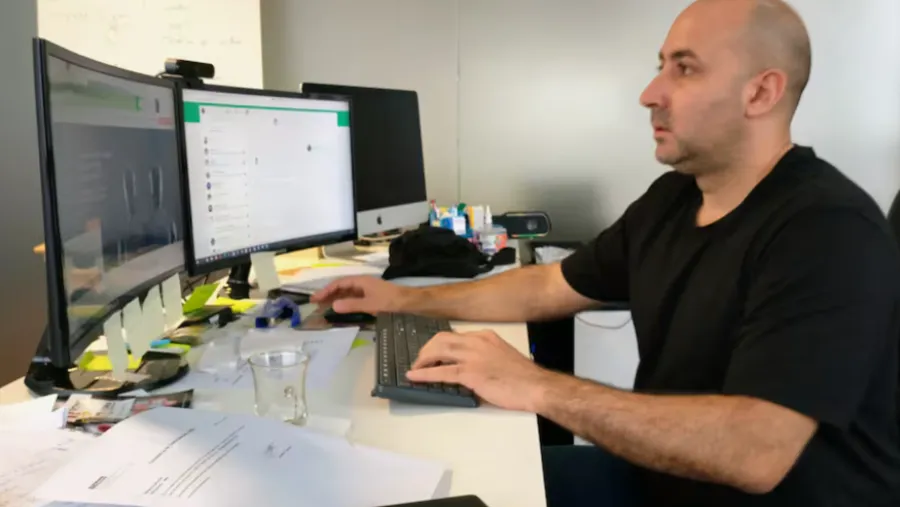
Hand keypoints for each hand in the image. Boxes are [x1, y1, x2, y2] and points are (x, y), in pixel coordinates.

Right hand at [310, 276, 408, 314]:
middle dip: (328, 294)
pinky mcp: (369, 296)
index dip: (326, 290)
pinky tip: (340, 308)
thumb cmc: (390, 300)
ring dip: (335, 299)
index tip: (315, 299)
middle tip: (315, 304)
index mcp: (360, 280)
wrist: (408, 301)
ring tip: (323, 307)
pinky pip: (353, 298)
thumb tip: (333, 306)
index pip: (338, 283)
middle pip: (341, 287)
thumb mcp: (370, 304)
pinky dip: (344, 302)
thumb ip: (352, 305)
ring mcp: (365, 289)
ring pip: (346, 293)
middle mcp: (361, 283)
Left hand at [407, 330, 549, 411]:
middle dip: (426, 350)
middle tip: (420, 362)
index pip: (454, 336)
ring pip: (438, 351)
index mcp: (485, 336)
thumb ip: (483, 357)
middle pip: (441, 339)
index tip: (432, 353)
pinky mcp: (470, 373)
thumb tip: (465, 367)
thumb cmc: (523, 377)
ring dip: (422, 360)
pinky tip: (414, 377)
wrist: (535, 386)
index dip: (439, 345)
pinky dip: (424, 374)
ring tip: (415, 369)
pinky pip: (441, 372)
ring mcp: (473, 356)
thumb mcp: (501, 356)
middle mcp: (477, 342)